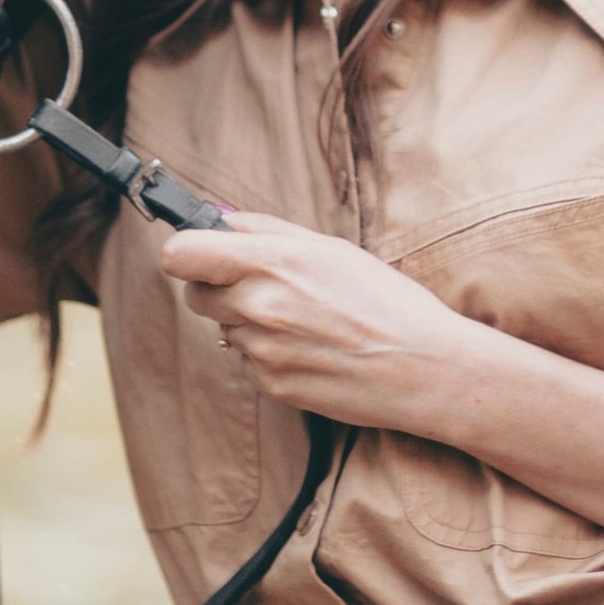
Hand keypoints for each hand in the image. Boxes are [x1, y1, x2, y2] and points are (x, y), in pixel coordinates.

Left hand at [162, 213, 480, 431]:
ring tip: (304, 321)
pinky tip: (311, 348)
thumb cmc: (386, 301)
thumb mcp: (330, 248)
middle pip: (196, 295)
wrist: (423, 367)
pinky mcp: (271, 386)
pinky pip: (249, 361)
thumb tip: (218, 218)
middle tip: (265, 286)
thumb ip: (265, 230)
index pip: (180, 255)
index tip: (204, 254)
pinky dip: (270, 353)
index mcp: (271, 263)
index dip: (189, 252)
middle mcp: (257, 308)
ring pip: (226, 329)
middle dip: (219, 288)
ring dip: (249, 322)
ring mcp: (261, 352)